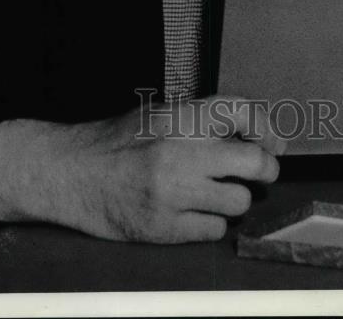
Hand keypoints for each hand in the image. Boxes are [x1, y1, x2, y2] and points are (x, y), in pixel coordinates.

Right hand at [0, 94, 285, 242]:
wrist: (70, 172)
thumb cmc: (117, 142)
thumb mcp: (159, 114)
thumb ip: (202, 121)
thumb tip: (255, 134)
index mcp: (180, 117)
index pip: (242, 113)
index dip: (266, 128)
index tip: (272, 141)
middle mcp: (180, 152)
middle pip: (254, 163)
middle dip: (263, 169)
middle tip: (258, 172)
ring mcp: (172, 192)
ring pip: (239, 201)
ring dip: (234, 199)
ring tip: (215, 193)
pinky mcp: (163, 227)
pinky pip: (214, 229)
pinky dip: (210, 223)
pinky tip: (193, 212)